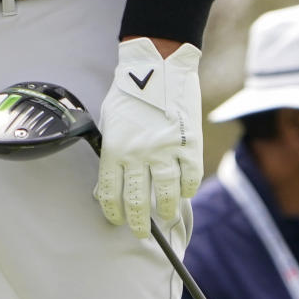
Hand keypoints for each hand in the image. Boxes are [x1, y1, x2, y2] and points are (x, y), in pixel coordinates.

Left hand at [94, 37, 202, 238]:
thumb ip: (110, 152)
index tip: (117, 219)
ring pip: (167, 196)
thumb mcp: (109, 121)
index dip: (113, 213)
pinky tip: (183, 190)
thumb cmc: (128, 93)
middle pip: (138, 203)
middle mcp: (139, 154)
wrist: (156, 66)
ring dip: (167, 210)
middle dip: (139, 223)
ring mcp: (165, 151)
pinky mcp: (189, 145)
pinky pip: (190, 179)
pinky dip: (187, 189)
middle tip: (141, 232)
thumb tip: (108, 184)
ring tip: (166, 214)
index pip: (110, 194)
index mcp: (114, 148)